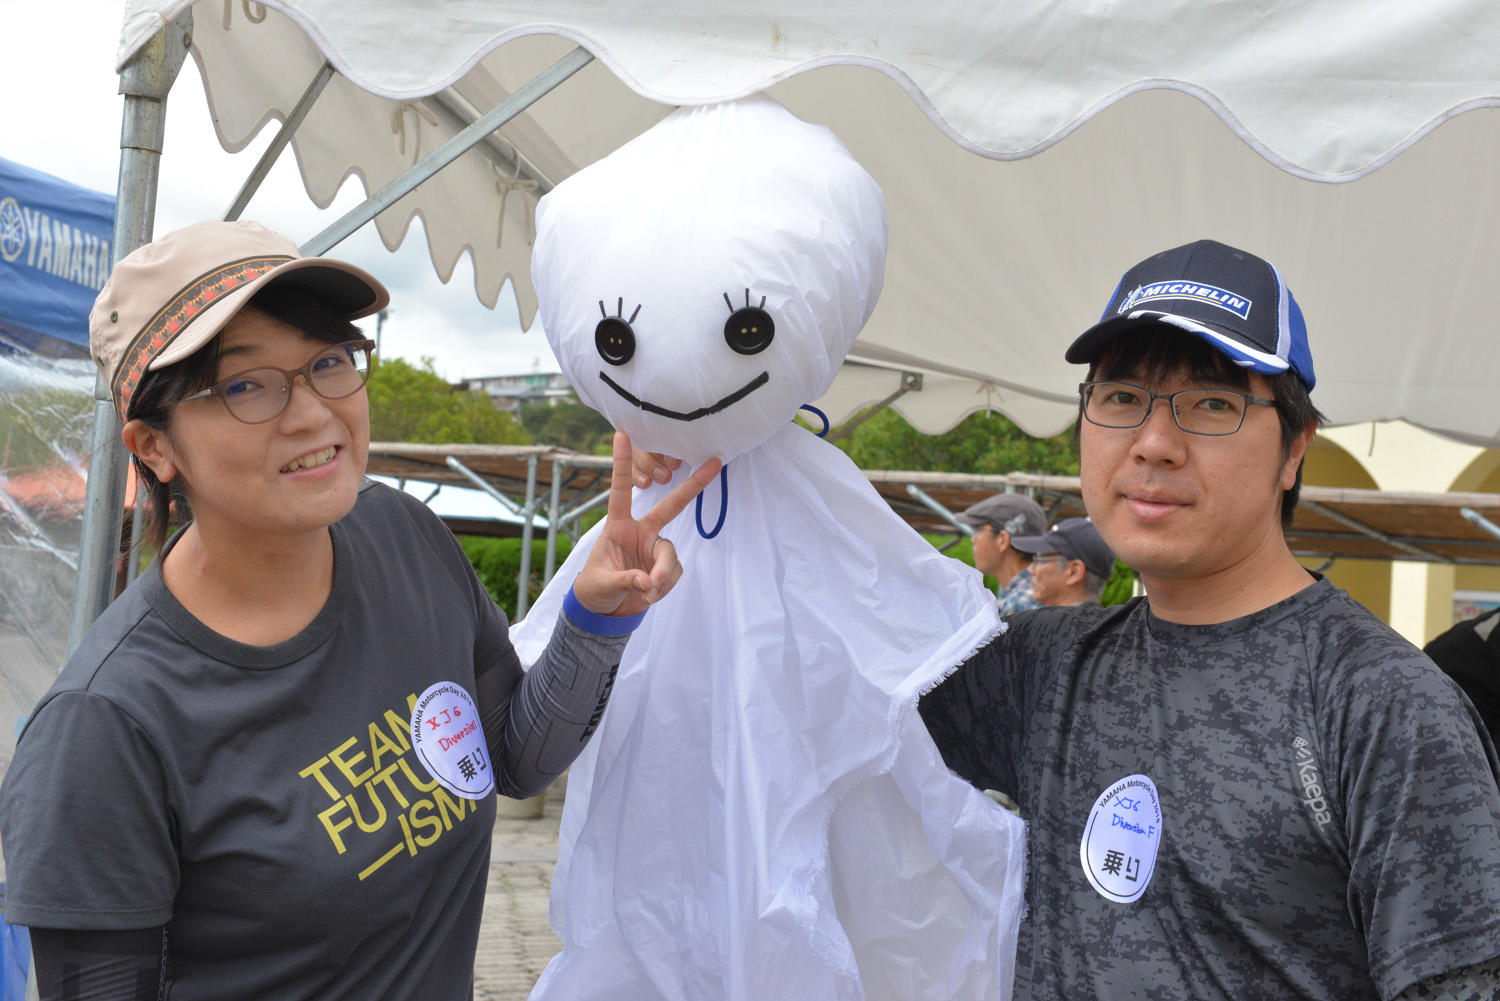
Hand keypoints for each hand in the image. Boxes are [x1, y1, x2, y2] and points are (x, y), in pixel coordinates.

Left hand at [573, 431, 722, 616]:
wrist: (606, 609)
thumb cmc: (596, 586)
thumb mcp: (602, 582)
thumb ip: (625, 579)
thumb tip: (648, 582)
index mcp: (618, 525)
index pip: (621, 490)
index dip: (621, 463)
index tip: (621, 433)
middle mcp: (641, 531)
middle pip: (671, 506)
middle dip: (693, 485)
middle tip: (714, 463)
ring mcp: (656, 548)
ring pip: (670, 555)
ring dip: (663, 575)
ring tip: (648, 592)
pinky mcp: (666, 566)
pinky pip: (674, 572)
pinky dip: (664, 587)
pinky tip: (650, 595)